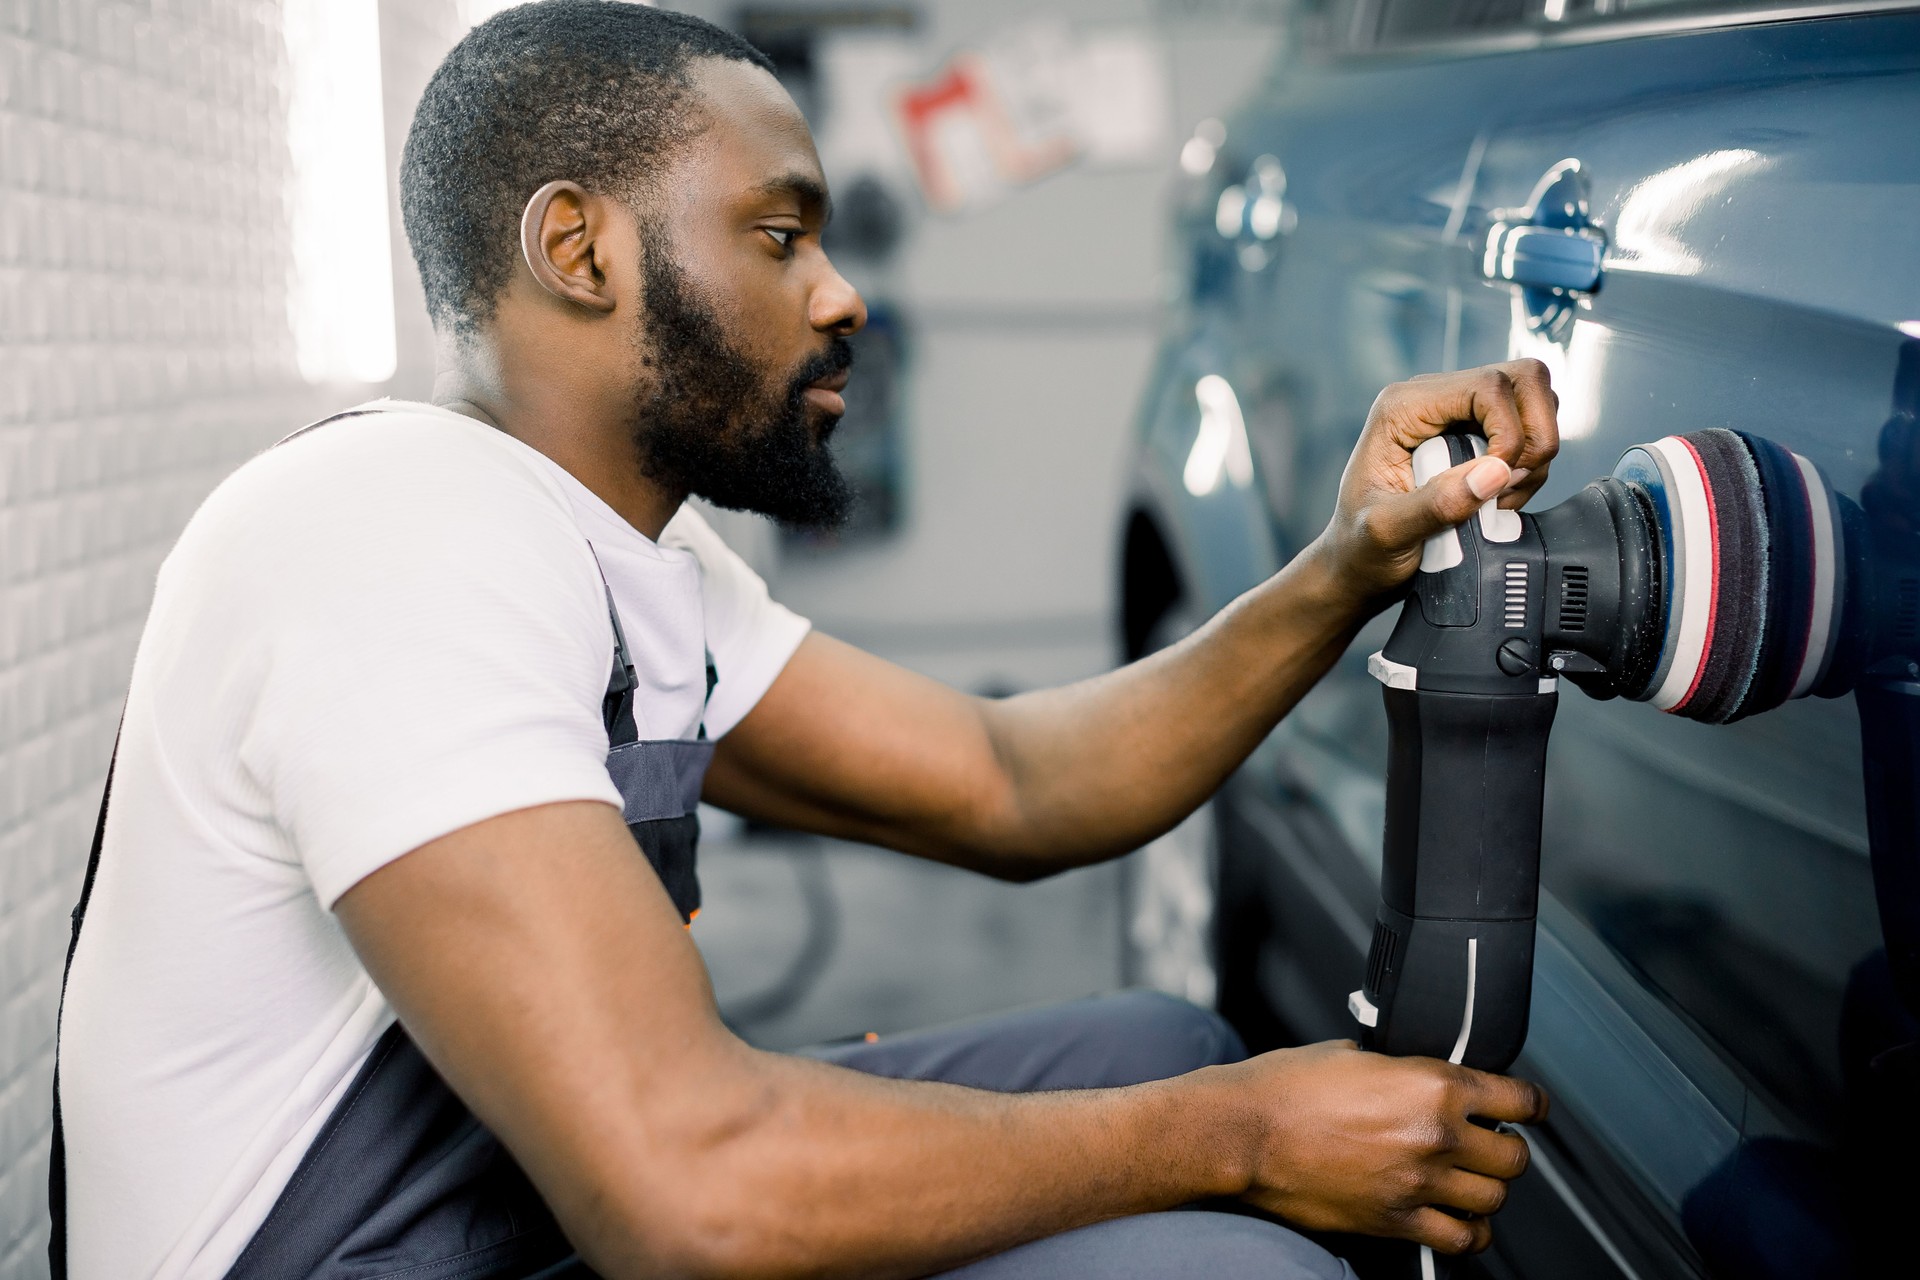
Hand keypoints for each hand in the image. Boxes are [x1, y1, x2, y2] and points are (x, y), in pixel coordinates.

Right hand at [1220, 1040, 1549, 1254]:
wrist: (1242, 1133)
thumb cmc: (1282, 1088)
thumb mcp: (1351, 1054)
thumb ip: (1399, 1067)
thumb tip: (1414, 1074)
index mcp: (1432, 1084)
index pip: (1518, 1100)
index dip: (1530, 1104)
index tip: (1528, 1109)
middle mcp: (1436, 1136)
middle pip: (1514, 1158)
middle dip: (1506, 1149)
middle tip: (1488, 1143)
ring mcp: (1419, 1184)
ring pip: (1493, 1200)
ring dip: (1487, 1190)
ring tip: (1469, 1180)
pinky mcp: (1395, 1222)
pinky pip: (1460, 1239)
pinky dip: (1466, 1232)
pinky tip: (1454, 1218)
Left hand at [1312, 360, 1559, 602]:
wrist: (1358, 564)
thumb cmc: (1361, 545)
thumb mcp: (1388, 531)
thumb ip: (1437, 502)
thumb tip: (1495, 471)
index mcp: (1402, 407)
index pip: (1488, 386)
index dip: (1510, 432)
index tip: (1500, 481)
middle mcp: (1433, 399)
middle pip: (1523, 380)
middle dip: (1534, 436)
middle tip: (1510, 485)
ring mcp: (1459, 414)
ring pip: (1536, 405)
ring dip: (1533, 457)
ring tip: (1497, 500)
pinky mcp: (1477, 436)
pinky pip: (1530, 435)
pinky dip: (1530, 470)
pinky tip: (1497, 501)